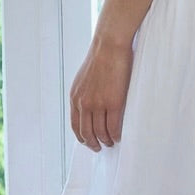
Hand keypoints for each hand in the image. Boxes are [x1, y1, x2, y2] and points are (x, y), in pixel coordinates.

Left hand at [69, 34, 133, 149]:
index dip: (81, 136)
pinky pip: (113, 127)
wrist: (109, 46)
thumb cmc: (100, 58)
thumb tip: (89, 107)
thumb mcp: (84, 78)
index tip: (87, 141)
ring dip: (106, 141)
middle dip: (92, 143)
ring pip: (100, 133)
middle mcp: (84, 103)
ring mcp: (98, 104)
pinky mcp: (114, 103)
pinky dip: (115, 135)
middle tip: (99, 147)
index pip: (75, 125)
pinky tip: (119, 136)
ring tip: (111, 142)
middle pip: (86, 132)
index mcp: (75, 97)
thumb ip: (84, 94)